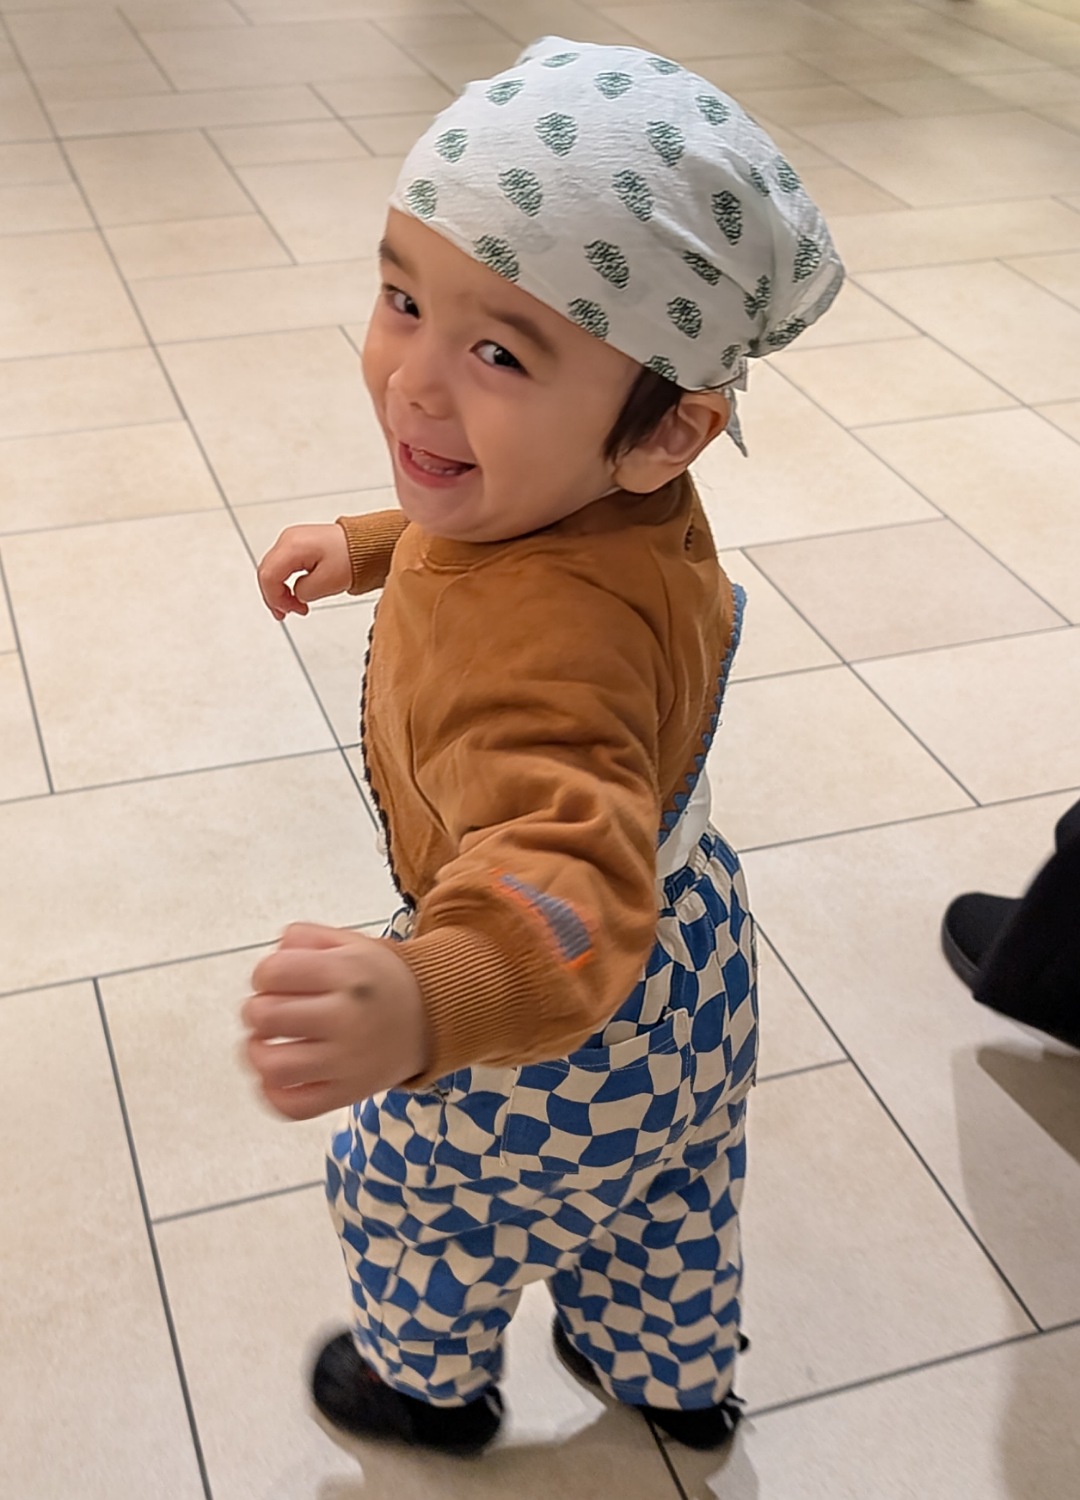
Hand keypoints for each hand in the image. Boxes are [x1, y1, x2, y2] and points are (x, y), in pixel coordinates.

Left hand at [242, 924, 429, 1119]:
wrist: (433, 1017)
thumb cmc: (382, 979)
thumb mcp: (351, 942)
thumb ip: (304, 938)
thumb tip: (270, 956)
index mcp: (346, 973)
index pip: (274, 973)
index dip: (262, 975)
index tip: (273, 980)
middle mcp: (346, 1018)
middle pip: (267, 1017)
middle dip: (256, 1010)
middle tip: (269, 1010)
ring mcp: (347, 1061)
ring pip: (274, 1066)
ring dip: (257, 1053)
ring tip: (266, 1043)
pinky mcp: (347, 1093)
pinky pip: (294, 1106)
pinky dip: (273, 1093)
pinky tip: (278, 1074)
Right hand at [257, 524, 351, 620]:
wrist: (368, 543)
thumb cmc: (353, 556)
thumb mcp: (327, 582)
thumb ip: (303, 592)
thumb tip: (296, 594)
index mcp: (292, 546)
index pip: (268, 575)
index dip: (273, 598)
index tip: (287, 611)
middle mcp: (289, 539)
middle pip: (267, 571)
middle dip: (275, 596)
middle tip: (288, 612)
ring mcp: (293, 539)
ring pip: (273, 569)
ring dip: (281, 590)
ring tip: (295, 606)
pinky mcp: (299, 544)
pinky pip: (283, 565)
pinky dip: (286, 581)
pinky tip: (296, 593)